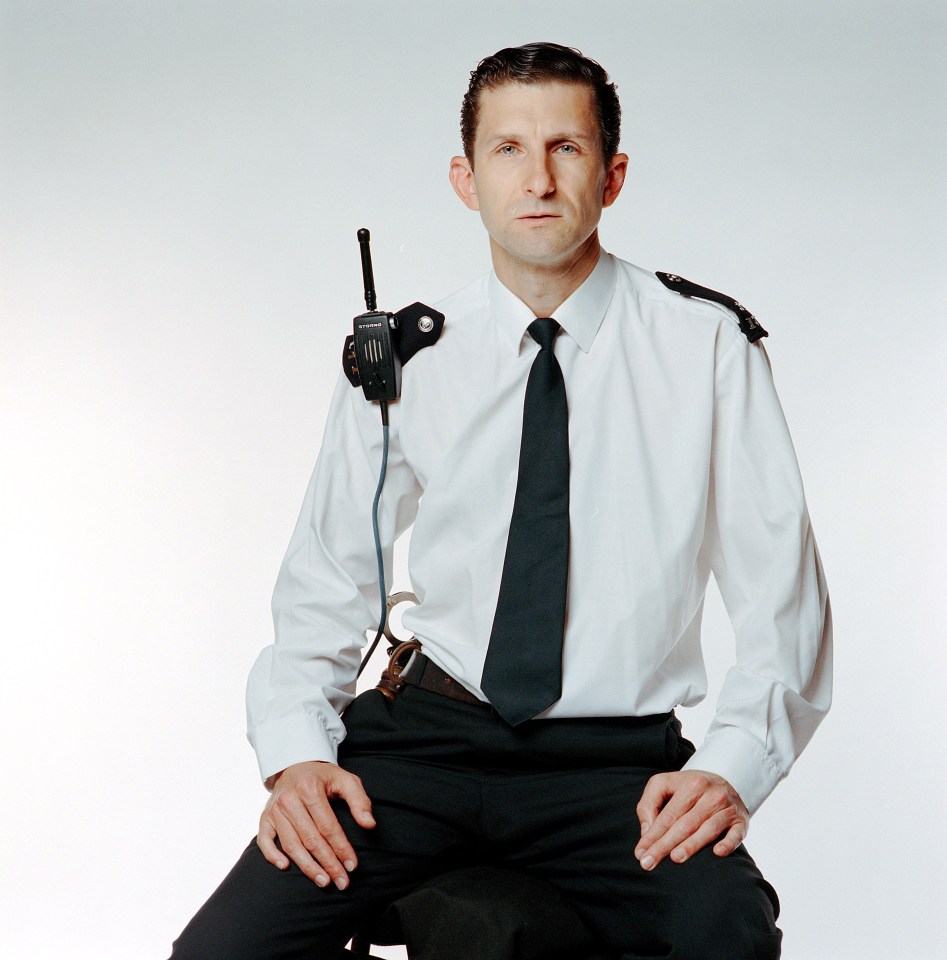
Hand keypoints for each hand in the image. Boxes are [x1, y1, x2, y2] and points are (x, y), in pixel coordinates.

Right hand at [257, 760, 375, 888]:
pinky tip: (285, 868)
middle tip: (342, 882)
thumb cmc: (323, 777)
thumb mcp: (345, 779)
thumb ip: (359, 800)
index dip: (341, 848)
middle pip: (311, 839)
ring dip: (308, 867)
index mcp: (310, 788)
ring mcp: (275, 810)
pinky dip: (272, 856)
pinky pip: (265, 841)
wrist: (295, 765)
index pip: (328, 826)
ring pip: (291, 845)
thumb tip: (369, 824)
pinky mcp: (265, 818)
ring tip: (324, 882)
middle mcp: (289, 799)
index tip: (352, 866)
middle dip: (328, 863)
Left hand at [634, 770, 747, 870]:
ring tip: (675, 858)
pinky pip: (736, 834)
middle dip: (665, 845)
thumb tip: (647, 831)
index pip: (668, 815)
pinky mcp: (741, 821)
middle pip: (685, 824)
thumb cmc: (689, 788)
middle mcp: (710, 795)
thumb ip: (649, 803)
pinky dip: (727, 843)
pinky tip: (717, 853)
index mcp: (690, 784)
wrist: (727, 781)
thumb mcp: (665, 784)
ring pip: (708, 829)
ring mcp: (727, 808)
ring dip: (692, 845)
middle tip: (649, 863)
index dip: (653, 835)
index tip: (640, 853)